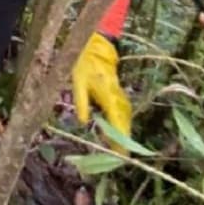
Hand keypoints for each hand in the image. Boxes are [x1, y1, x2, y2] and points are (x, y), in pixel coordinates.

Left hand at [72, 33, 132, 152]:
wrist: (96, 46)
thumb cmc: (84, 64)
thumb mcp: (78, 82)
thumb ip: (82, 102)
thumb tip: (84, 123)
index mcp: (107, 95)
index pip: (116, 121)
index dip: (119, 138)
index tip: (121, 153)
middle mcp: (117, 96)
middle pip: (124, 123)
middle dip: (124, 141)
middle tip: (122, 158)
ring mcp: (119, 94)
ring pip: (125, 118)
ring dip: (124, 133)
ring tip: (121, 150)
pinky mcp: (118, 93)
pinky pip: (123, 112)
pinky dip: (122, 123)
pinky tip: (118, 132)